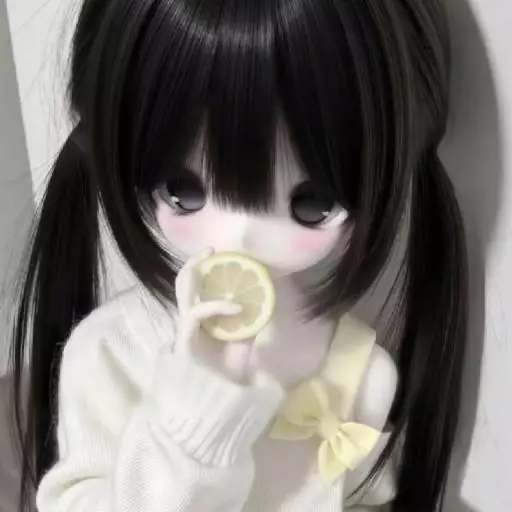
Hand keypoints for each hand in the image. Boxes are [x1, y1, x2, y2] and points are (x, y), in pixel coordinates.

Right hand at [173, 248, 258, 383]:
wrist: (216, 410)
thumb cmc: (228, 380)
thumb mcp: (244, 347)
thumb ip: (249, 328)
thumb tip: (265, 307)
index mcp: (203, 324)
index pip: (200, 292)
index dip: (209, 274)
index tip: (225, 259)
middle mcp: (191, 323)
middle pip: (184, 287)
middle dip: (194, 265)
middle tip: (210, 250)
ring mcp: (186, 331)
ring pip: (183, 293)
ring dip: (195, 273)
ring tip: (211, 258)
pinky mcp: (185, 341)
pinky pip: (196, 314)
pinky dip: (217, 306)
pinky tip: (237, 308)